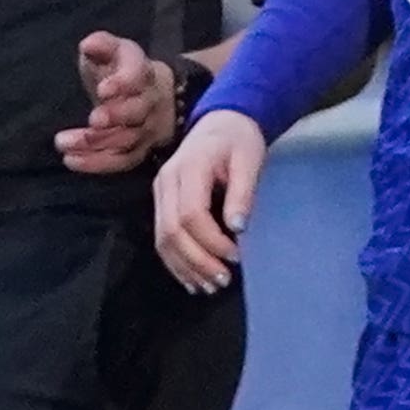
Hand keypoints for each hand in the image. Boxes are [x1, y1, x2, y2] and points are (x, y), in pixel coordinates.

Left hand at [58, 29, 176, 172]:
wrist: (152, 93)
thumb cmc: (122, 69)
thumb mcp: (112, 50)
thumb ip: (101, 44)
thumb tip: (90, 44)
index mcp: (142, 72)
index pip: (139, 76)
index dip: (124, 83)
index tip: (103, 90)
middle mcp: (149, 103)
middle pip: (138, 113)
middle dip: (116, 117)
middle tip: (92, 120)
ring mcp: (146, 129)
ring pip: (128, 140)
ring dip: (97, 144)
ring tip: (63, 143)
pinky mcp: (138, 150)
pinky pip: (123, 161)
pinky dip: (98, 163)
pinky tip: (72, 161)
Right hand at [156, 110, 268, 294]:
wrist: (221, 122)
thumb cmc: (239, 140)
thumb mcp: (249, 160)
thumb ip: (243, 193)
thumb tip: (238, 227)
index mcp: (188, 169)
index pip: (190, 214)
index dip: (211, 241)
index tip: (236, 256)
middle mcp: (166, 182)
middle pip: (171, 230)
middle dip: (197, 260)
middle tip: (223, 280)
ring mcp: (160, 192)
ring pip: (162, 238)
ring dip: (185, 267)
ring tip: (210, 286)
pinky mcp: (161, 202)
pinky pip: (161, 237)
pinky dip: (176, 261)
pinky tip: (192, 279)